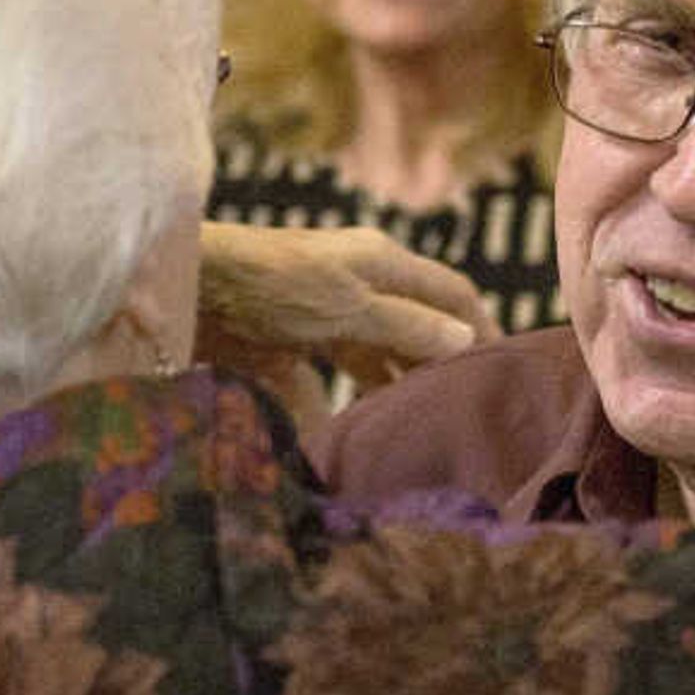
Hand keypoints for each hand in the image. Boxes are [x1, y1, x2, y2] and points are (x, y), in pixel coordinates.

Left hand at [195, 223, 495, 408]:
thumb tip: (465, 343)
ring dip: (395, 385)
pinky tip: (354, 431)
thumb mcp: (349, 306)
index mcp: (382, 262)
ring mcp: (322, 311)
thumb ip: (405, 327)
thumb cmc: (273, 285)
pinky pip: (329, 374)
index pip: (452, 293)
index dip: (482, 328)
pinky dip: (344, 401)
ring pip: (375, 353)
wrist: (190, 284)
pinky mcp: (288, 339)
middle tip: (465, 410)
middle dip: (440, 364)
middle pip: (416, 326)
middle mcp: (357, 283)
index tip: (504, 372)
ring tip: (420, 426)